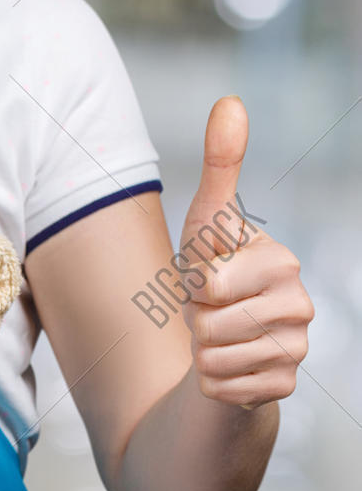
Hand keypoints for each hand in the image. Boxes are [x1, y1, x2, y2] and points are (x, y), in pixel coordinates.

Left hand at [181, 96, 313, 407]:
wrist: (222, 342)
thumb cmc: (212, 275)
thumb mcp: (206, 224)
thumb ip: (220, 166)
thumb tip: (231, 102)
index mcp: (283, 262)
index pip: (209, 283)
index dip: (191, 285)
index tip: (207, 279)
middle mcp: (301, 305)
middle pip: (208, 323)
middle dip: (194, 319)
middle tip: (210, 312)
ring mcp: (297, 349)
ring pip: (211, 358)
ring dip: (200, 350)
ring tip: (218, 336)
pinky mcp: (282, 387)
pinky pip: (219, 388)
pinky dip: (210, 381)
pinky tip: (229, 366)